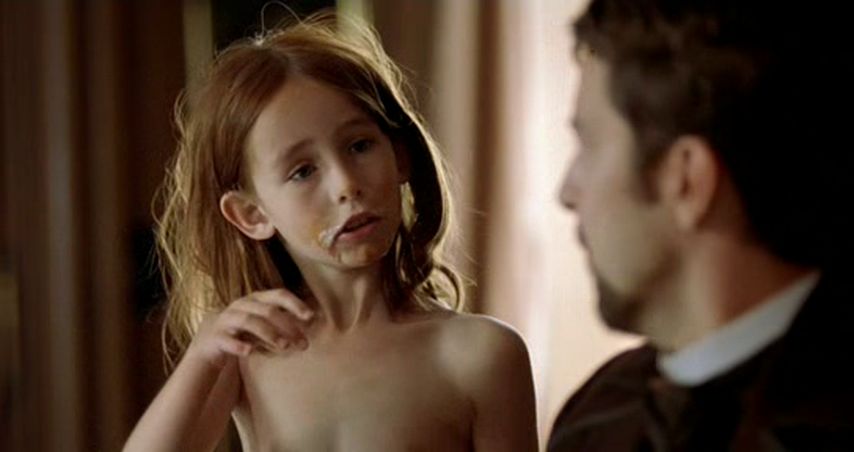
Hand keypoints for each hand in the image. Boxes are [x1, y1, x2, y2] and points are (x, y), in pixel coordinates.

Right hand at [185, 288, 314, 367]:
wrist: (210, 342)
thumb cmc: (245, 332)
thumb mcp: (265, 324)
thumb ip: (284, 324)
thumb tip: (311, 327)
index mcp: (256, 299)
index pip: (278, 295)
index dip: (295, 304)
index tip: (310, 317)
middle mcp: (242, 305)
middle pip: (267, 311)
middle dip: (287, 326)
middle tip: (303, 344)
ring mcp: (227, 319)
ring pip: (249, 322)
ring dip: (269, 334)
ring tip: (284, 347)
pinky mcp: (215, 336)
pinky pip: (226, 339)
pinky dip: (238, 344)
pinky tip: (249, 351)